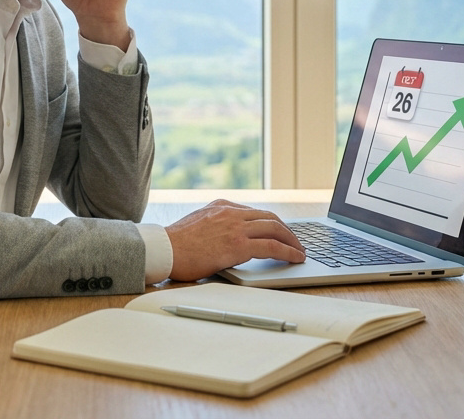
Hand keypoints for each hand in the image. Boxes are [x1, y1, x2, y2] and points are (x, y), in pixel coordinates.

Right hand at [164, 200, 305, 281]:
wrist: (163, 250)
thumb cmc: (175, 245)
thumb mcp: (197, 223)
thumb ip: (215, 225)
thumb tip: (228, 238)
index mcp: (221, 206)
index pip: (255, 212)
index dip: (272, 223)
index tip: (280, 232)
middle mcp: (231, 212)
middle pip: (270, 218)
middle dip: (287, 230)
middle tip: (296, 242)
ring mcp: (235, 227)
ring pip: (275, 229)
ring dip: (292, 241)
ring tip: (300, 251)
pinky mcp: (238, 245)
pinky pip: (272, 246)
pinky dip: (288, 251)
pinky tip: (295, 258)